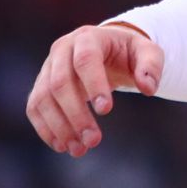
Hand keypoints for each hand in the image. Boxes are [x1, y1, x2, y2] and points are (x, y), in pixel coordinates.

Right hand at [24, 23, 163, 157]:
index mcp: (88, 37)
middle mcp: (62, 50)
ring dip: (59, 127)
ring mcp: (48, 68)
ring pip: (44, 98)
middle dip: (76, 115)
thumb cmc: (128, 53)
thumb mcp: (147, 52)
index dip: (93, 84)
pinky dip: (46, 128)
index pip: (85, 60)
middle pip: (60, 83)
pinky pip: (35, 108)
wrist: (107, 51)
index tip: (106, 111)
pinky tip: (62, 146)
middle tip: (94, 140)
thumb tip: (148, 88)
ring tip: (80, 149)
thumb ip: (151, 66)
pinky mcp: (41, 86)